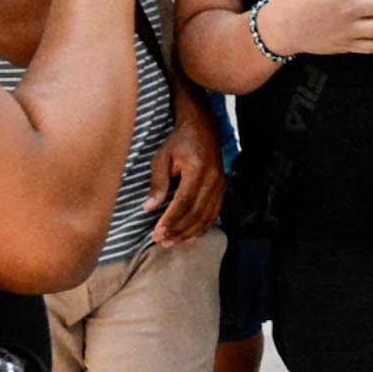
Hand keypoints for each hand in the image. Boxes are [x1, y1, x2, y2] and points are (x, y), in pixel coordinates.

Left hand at [144, 92, 225, 246]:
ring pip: (207, 216)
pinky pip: (214, 213)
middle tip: (162, 241)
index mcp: (197, 169)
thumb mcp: (162, 158)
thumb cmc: (180, 142)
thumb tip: (150, 208)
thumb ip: (158, 183)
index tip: (157, 232)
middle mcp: (213, 179)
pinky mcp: (223, 189)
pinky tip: (189, 235)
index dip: (171, 219)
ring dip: (189, 232)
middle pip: (197, 212)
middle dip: (178, 230)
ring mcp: (221, 185)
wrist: (204, 129)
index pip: (184, 201)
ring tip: (173, 242)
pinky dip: (202, 226)